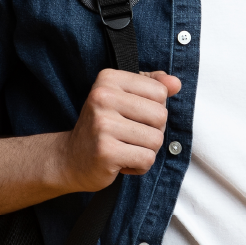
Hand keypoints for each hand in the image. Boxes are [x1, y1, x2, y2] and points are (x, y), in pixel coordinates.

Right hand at [59, 69, 182, 191]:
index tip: (132, 116)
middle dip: (153, 131)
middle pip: (161, 116)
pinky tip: (121, 162)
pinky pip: (147, 159)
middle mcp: (102, 98)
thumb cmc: (103, 127)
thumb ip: (152, 87)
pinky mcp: (105, 151)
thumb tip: (176, 83)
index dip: (154, 109)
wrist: (69, 159)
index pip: (160, 92)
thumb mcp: (124, 98)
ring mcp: (102, 125)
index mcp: (108, 79)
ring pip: (156, 139)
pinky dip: (140, 166)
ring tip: (125, 149)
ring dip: (147, 150)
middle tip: (130, 136)